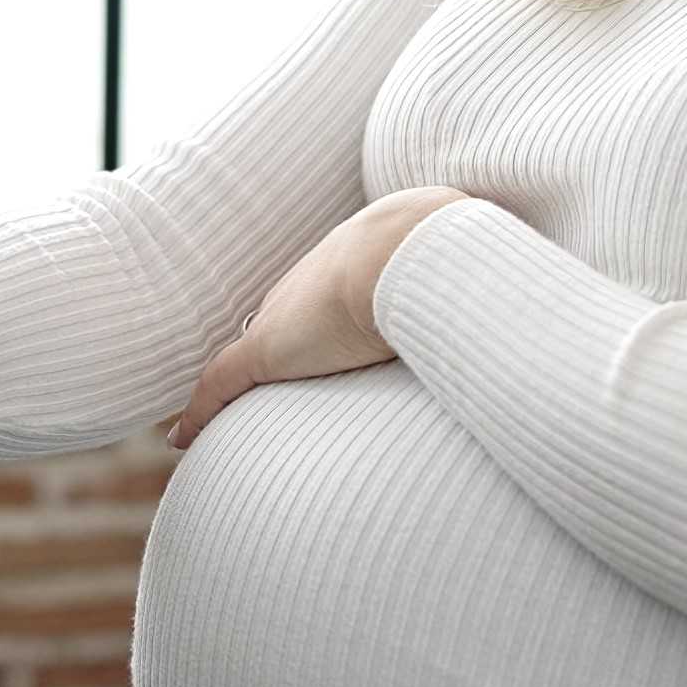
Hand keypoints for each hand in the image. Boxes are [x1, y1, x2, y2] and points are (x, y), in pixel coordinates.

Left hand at [162, 188, 470, 452]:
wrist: (408, 249)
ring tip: (217, 415)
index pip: (310, 302)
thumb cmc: (441, 259)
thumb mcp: (453, 274)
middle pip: (274, 326)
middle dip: (268, 351)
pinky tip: (180, 436)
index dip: (303, 327)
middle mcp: (304, 289)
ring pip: (242, 359)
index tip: (305, 346)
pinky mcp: (266, 351)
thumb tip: (506, 314)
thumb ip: (465, 298)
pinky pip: (218, 385)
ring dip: (231, 387)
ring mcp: (282, 320)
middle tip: (262, 381)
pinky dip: (199, 412)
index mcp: (343, 267)